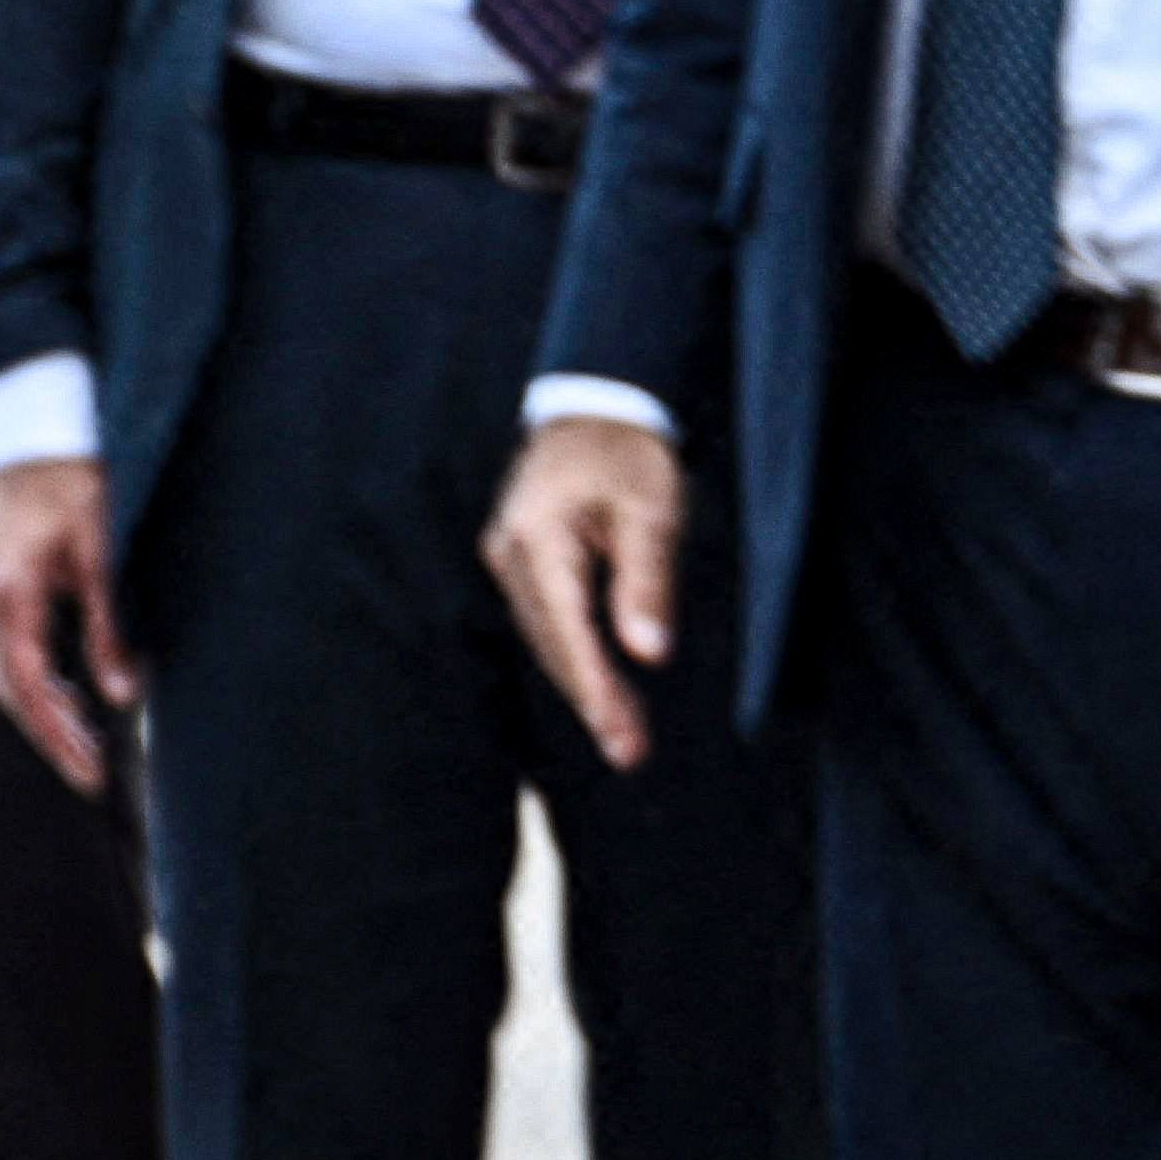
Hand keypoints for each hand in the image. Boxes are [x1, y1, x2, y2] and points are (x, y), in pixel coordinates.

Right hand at [0, 452, 135, 795]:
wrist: (33, 426)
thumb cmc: (74, 478)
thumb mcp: (102, 550)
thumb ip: (108, 626)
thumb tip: (123, 695)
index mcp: (3, 590)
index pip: (29, 683)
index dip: (59, 733)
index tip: (91, 771)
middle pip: (7, 688)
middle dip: (49, 734)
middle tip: (92, 774)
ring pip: (0, 673)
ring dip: (40, 712)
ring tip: (84, 746)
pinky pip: (2, 651)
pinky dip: (32, 682)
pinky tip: (66, 697)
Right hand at [484, 415, 695, 774]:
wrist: (594, 407)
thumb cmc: (629, 455)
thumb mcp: (652, 514)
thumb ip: (647, 583)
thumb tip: (646, 654)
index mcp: (538, 539)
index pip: (568, 631)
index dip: (596, 689)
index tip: (621, 736)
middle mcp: (509, 553)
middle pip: (550, 643)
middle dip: (591, 699)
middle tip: (630, 753)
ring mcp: (508, 556)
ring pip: (545, 636)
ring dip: (583, 684)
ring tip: (623, 734)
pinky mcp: (520, 559)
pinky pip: (544, 619)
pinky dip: (572, 654)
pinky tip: (600, 686)